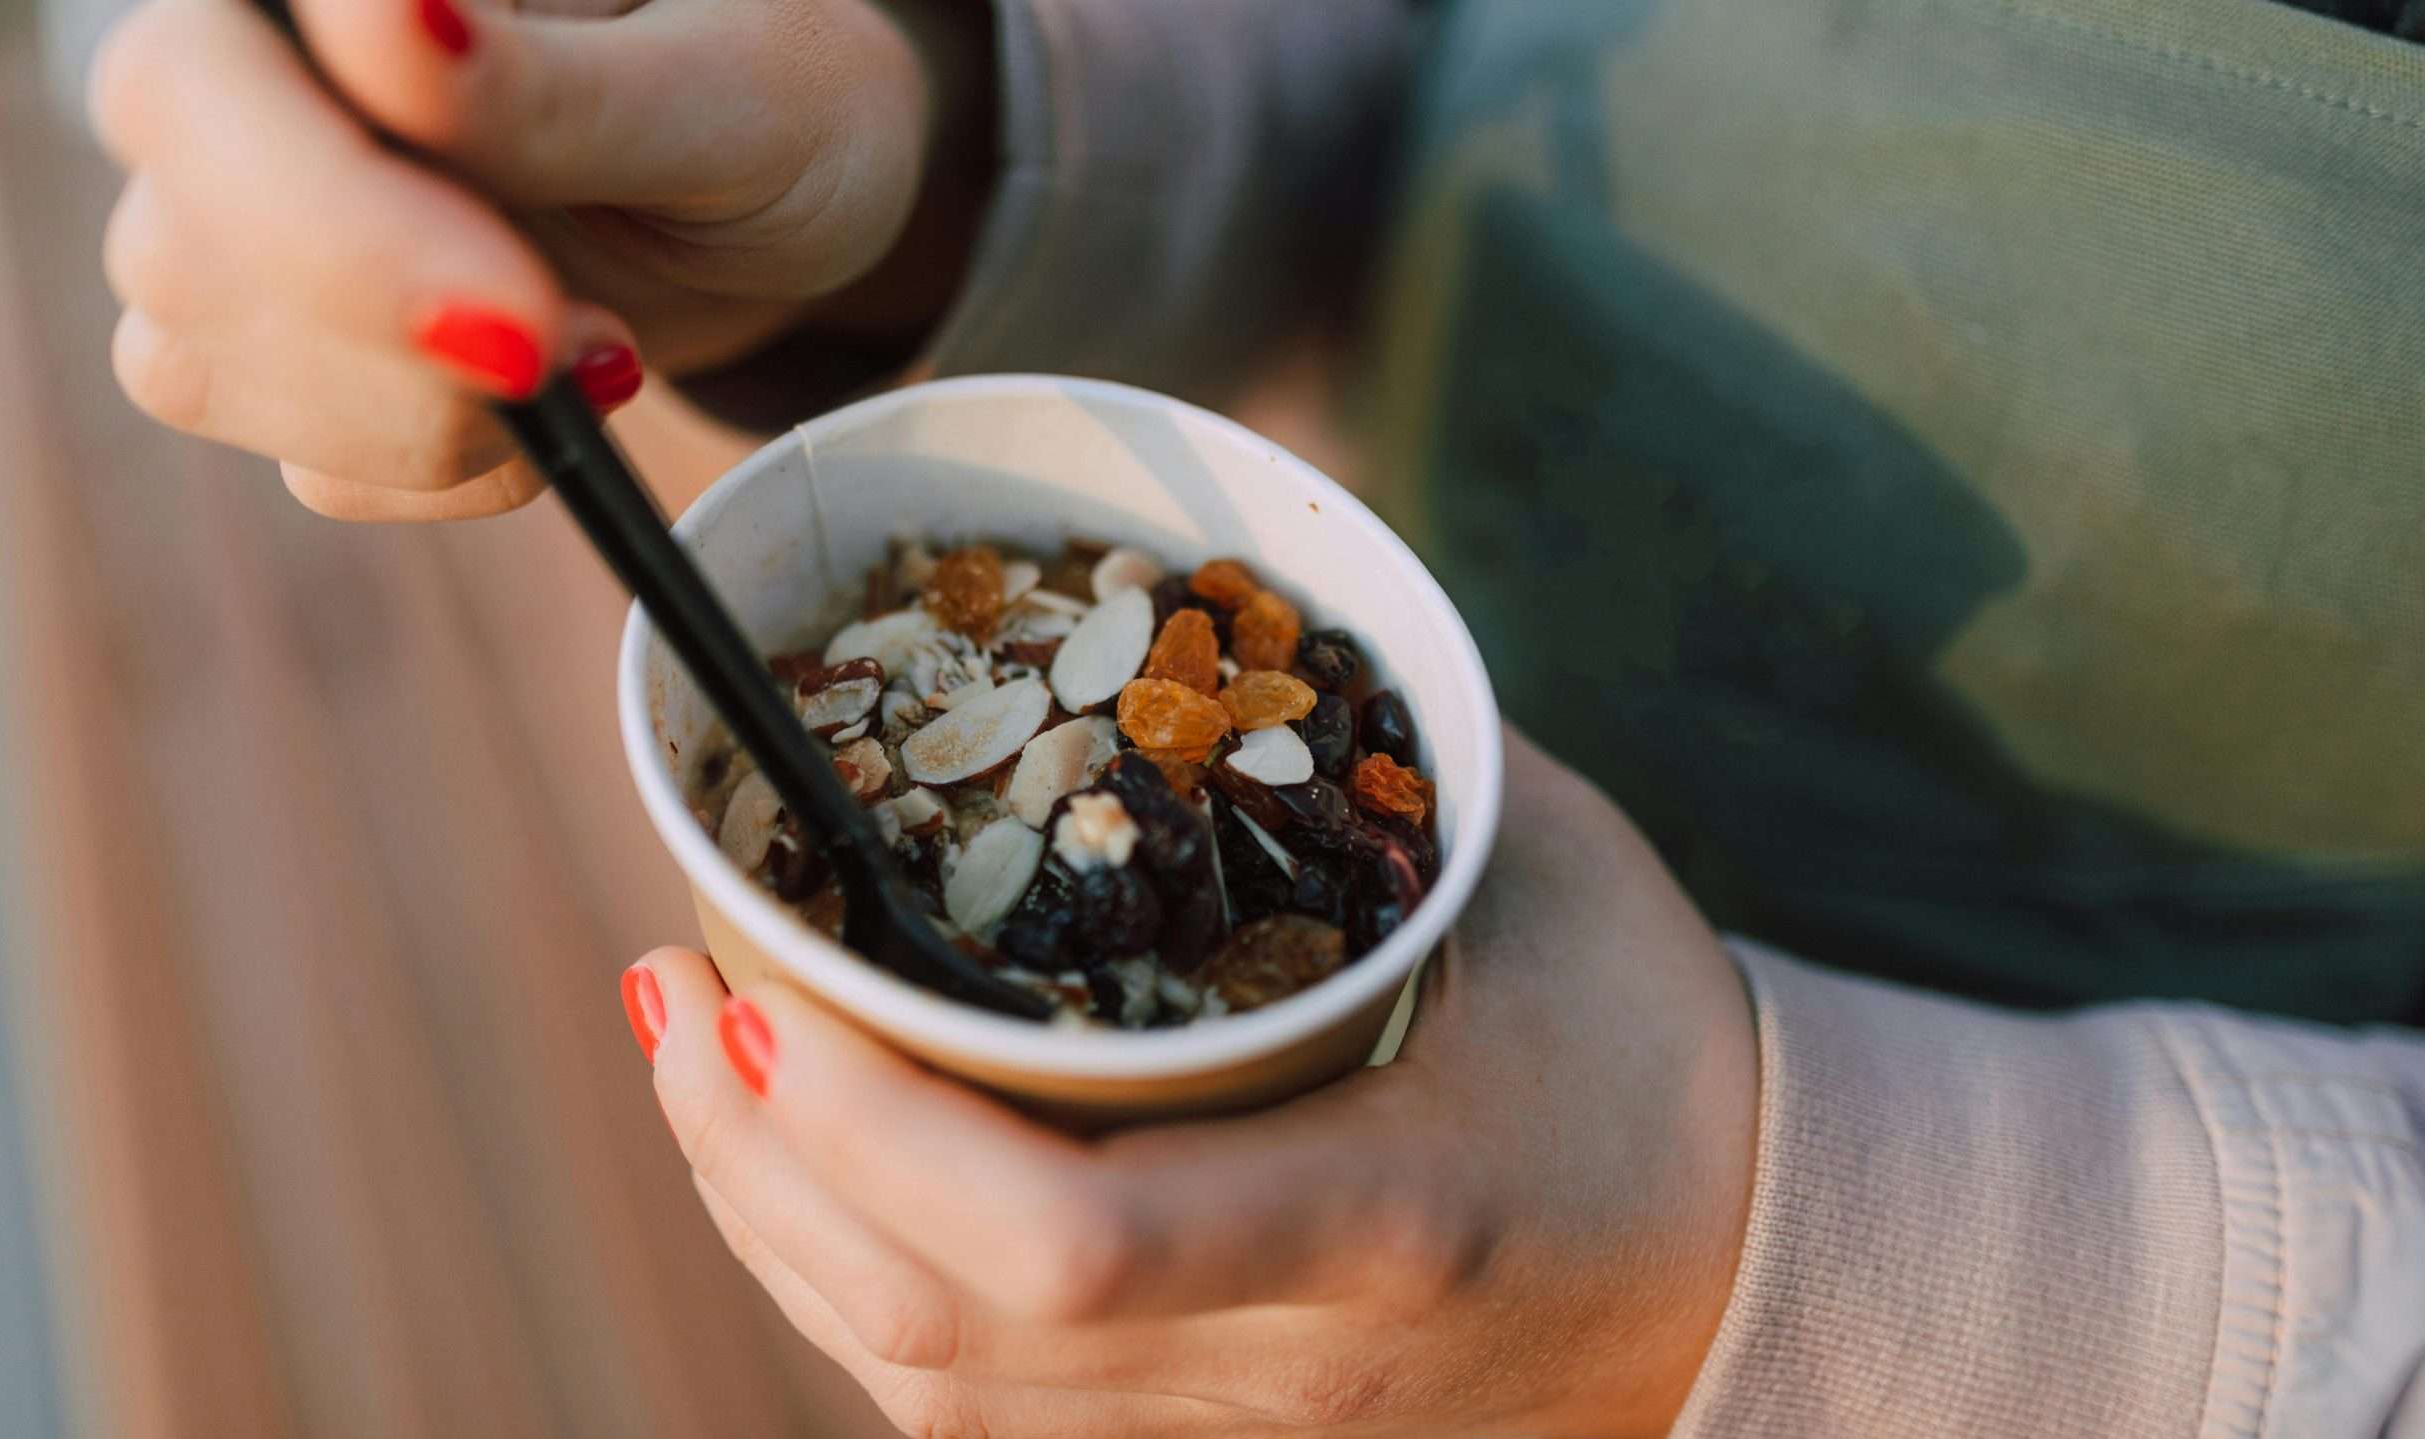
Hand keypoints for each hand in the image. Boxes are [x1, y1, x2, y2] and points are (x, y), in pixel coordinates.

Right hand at [89, 0, 990, 519]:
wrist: (789, 193)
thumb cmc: (774, 100)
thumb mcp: (726, 88)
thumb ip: (555, 87)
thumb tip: (377, 17)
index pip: (205, 78)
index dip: (340, 218)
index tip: (518, 318)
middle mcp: (240, 83)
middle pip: (178, 241)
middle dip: (395, 339)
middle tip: (598, 351)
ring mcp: (235, 227)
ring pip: (214, 373)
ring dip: (432, 423)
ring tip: (602, 351)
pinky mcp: (287, 358)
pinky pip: (312, 467)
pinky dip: (450, 474)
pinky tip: (555, 405)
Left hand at [623, 733, 1760, 1437]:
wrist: (1751, 1282)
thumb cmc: (1655, 1054)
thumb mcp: (1540, 870)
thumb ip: (1362, 753)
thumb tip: (1190, 614)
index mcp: (1385, 1214)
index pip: (1072, 1241)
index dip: (862, 1132)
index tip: (755, 985)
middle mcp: (1290, 1369)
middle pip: (940, 1332)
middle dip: (751, 1163)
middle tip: (674, 990)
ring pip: (926, 1400)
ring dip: (772, 1229)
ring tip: (704, 1060)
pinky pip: (979, 1424)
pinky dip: (857, 1294)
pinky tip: (814, 1179)